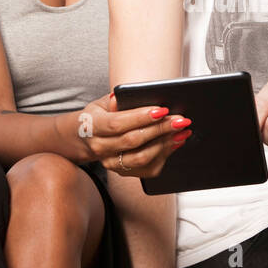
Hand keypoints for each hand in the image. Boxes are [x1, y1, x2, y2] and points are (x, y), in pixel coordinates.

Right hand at [76, 93, 191, 176]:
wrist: (86, 138)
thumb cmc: (99, 116)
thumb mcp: (102, 103)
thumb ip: (116, 100)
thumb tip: (129, 95)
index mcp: (93, 126)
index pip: (117, 124)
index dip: (141, 117)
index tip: (162, 110)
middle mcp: (100, 148)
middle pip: (133, 141)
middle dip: (160, 129)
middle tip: (180, 119)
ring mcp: (111, 163)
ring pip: (142, 158)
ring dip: (165, 144)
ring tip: (182, 131)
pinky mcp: (123, 172)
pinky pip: (148, 169)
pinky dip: (165, 155)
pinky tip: (175, 143)